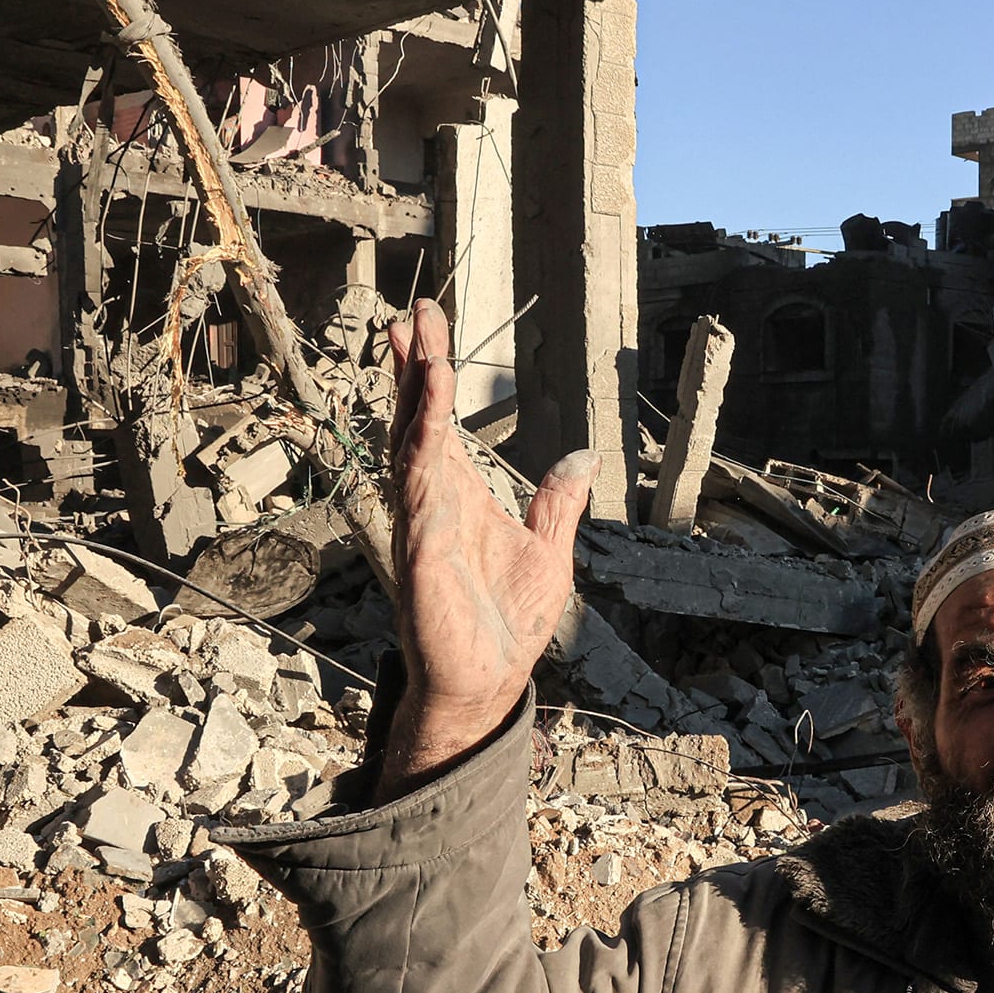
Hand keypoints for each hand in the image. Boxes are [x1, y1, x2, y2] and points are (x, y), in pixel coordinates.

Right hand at [377, 300, 593, 795]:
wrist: (488, 680)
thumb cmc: (507, 625)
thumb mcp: (548, 551)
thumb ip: (558, 503)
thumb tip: (583, 458)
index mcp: (461, 496)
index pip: (441, 423)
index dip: (433, 376)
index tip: (430, 329)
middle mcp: (434, 499)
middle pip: (418, 418)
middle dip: (416, 365)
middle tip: (416, 311)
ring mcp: (423, 519)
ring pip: (410, 442)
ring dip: (415, 393)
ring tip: (420, 343)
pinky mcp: (421, 546)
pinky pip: (418, 485)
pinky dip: (421, 444)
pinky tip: (428, 410)